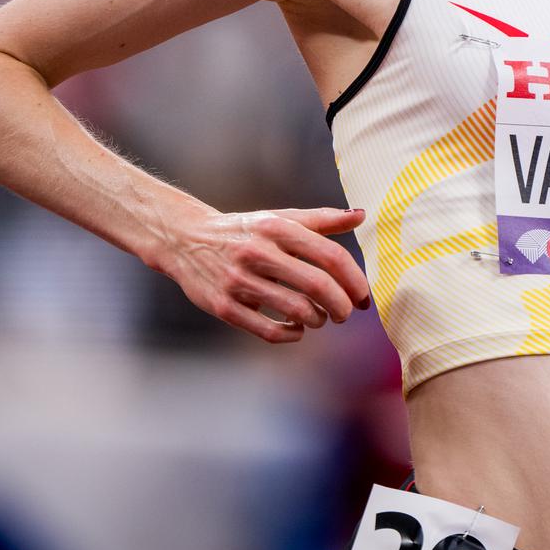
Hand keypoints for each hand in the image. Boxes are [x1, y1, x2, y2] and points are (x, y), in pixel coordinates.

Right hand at [158, 205, 371, 343]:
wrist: (185, 239)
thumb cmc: (244, 231)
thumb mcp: (279, 218)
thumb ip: (321, 220)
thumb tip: (361, 215)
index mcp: (277, 228)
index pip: (331, 256)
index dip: (355, 280)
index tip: (363, 296)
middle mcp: (259, 252)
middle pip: (317, 285)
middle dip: (341, 305)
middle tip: (345, 313)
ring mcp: (239, 280)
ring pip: (296, 310)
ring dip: (318, 320)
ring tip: (319, 318)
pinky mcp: (223, 306)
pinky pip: (268, 331)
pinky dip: (291, 334)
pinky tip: (296, 328)